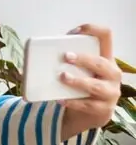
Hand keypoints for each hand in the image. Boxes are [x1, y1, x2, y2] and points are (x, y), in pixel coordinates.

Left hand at [59, 24, 122, 139]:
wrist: (89, 113)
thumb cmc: (81, 84)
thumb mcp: (80, 69)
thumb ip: (67, 60)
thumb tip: (33, 54)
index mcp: (106, 58)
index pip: (106, 36)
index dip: (93, 30)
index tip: (74, 32)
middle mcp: (112, 74)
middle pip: (102, 63)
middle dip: (83, 59)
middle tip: (65, 56)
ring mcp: (111, 92)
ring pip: (96, 86)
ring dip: (78, 81)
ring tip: (62, 77)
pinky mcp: (103, 109)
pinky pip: (88, 105)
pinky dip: (73, 102)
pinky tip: (60, 99)